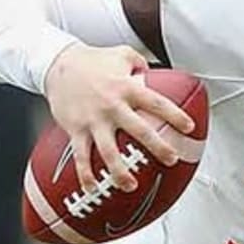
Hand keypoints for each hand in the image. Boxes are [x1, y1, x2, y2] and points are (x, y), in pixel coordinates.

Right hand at [43, 43, 195, 192]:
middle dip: (157, 147)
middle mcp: (112, 105)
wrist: (55, 63)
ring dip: (120, 170)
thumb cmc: (92, 61)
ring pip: (108, 150)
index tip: (189, 128)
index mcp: (127, 88)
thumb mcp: (121, 54)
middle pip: (139, 130)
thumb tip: (155, 72)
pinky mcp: (75, 129)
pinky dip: (86, 174)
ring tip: (131, 186)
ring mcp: (93, 120)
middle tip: (171, 160)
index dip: (174, 115)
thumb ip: (141, 63)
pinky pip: (81, 156)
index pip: (156, 103)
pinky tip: (93, 188)